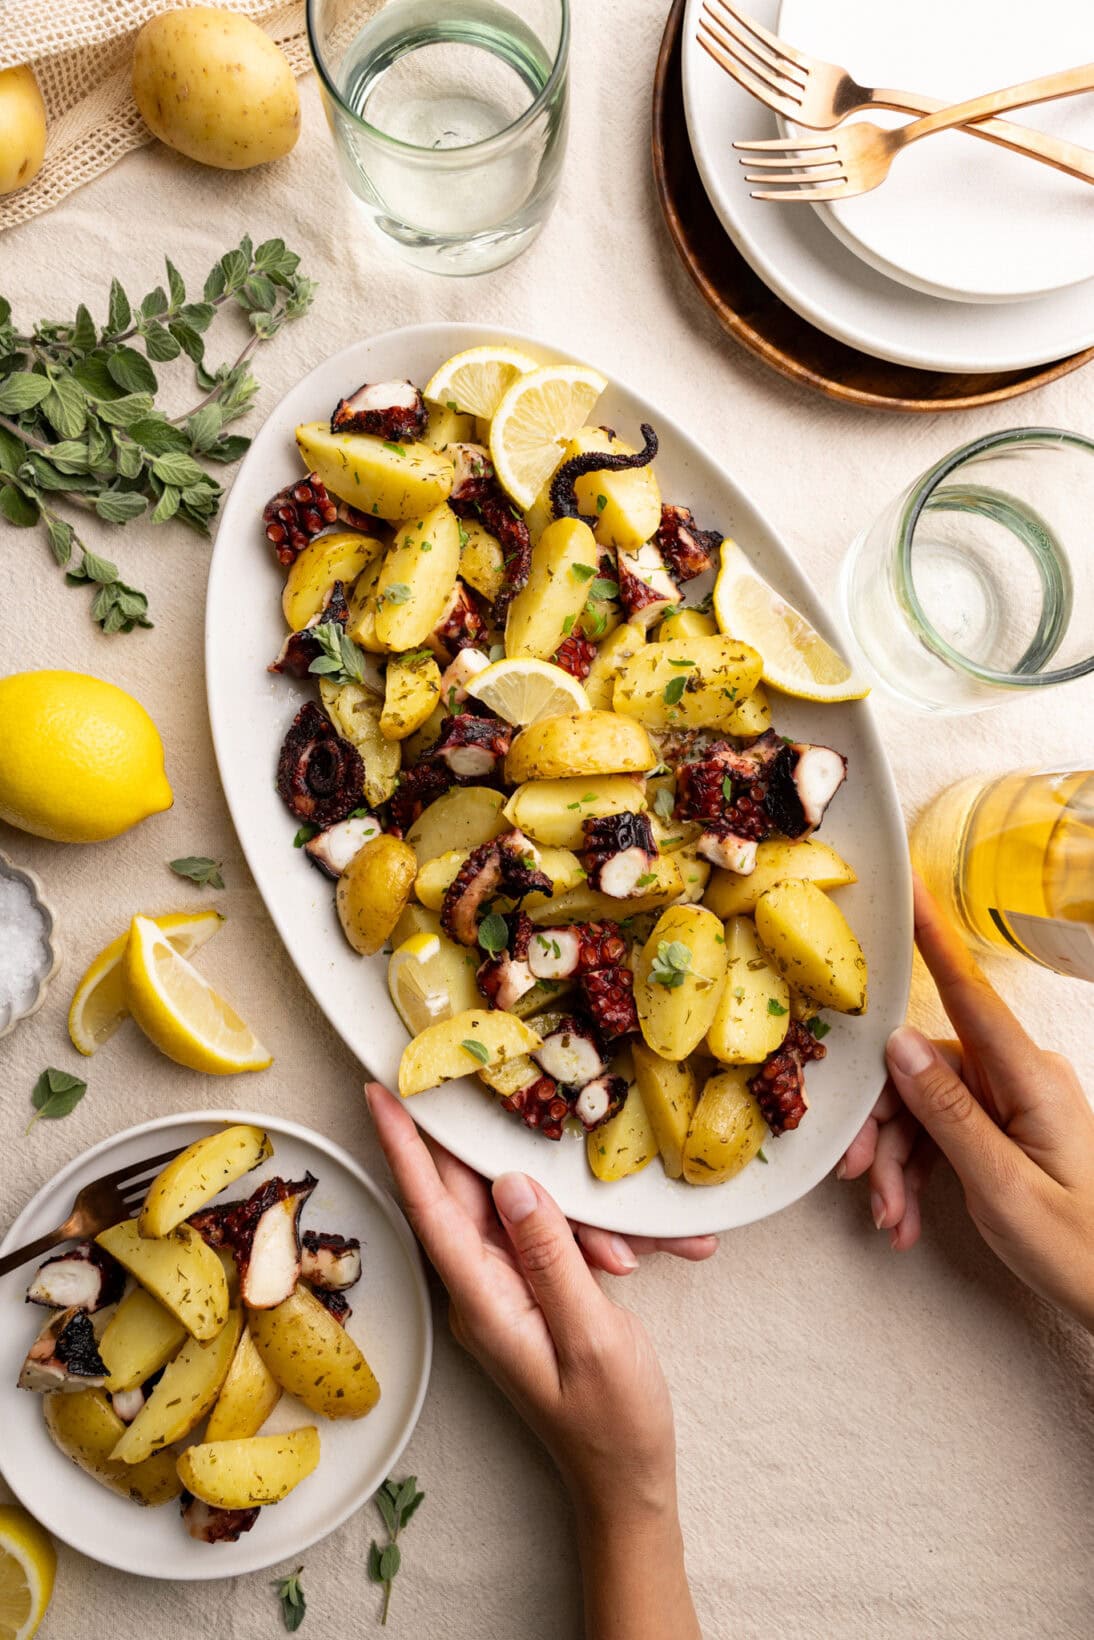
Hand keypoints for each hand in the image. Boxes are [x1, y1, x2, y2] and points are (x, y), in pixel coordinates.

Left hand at [365, 1082, 702, 1639]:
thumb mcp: (590, 1334)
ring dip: (586, 1219)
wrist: (628, 1482)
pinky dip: (603, 1242)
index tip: (377, 1093)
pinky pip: (559, 1242)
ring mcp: (509, 1290)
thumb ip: (551, 1255)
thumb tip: (512, 1183)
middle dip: (495, 1148)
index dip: (404, 1146)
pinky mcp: (537, 1291)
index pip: (431, 1208)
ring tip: (636, 1253)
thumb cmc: (612, 1420)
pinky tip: (656, 1253)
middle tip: (487, 1081)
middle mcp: (483, 1289)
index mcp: (483, 1300)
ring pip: (529, 1216)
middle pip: (473, 1197)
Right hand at [839, 876, 1093, 1328]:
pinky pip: (940, 1128)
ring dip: (897, 1160)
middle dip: (883, 1125)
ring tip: (891, 1219)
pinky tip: (905, 1217)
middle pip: (923, 1068)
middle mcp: (1020, 1075)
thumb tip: (897, 1045)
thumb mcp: (1003, 1190)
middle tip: (862, 1181)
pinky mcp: (1003, 1125)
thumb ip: (948, 1114)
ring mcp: (1012, 1099)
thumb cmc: (1076, 1250)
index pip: (969, 994)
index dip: (932, 939)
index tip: (908, 888)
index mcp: (1029, 1078)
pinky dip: (916, 1170)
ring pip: (922, 1103)